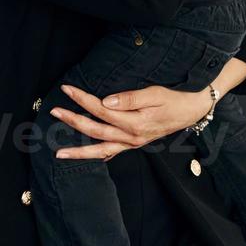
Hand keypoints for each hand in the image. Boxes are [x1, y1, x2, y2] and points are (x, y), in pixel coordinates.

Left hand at [49, 82, 215, 160]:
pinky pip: (112, 153)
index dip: (82, 100)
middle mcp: (131, 137)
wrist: (191, 111)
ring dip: (79, 152)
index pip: (101, 110)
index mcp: (134, 123)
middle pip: (95, 131)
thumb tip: (106, 102)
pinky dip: (97, 156)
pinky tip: (85, 156)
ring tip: (58, 153)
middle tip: (54, 112)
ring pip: (100, 150)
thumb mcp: (155, 93)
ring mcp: (132, 143)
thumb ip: (130, 98)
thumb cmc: (174, 99)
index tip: (67, 89)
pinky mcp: (134, 144)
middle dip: (73, 121)